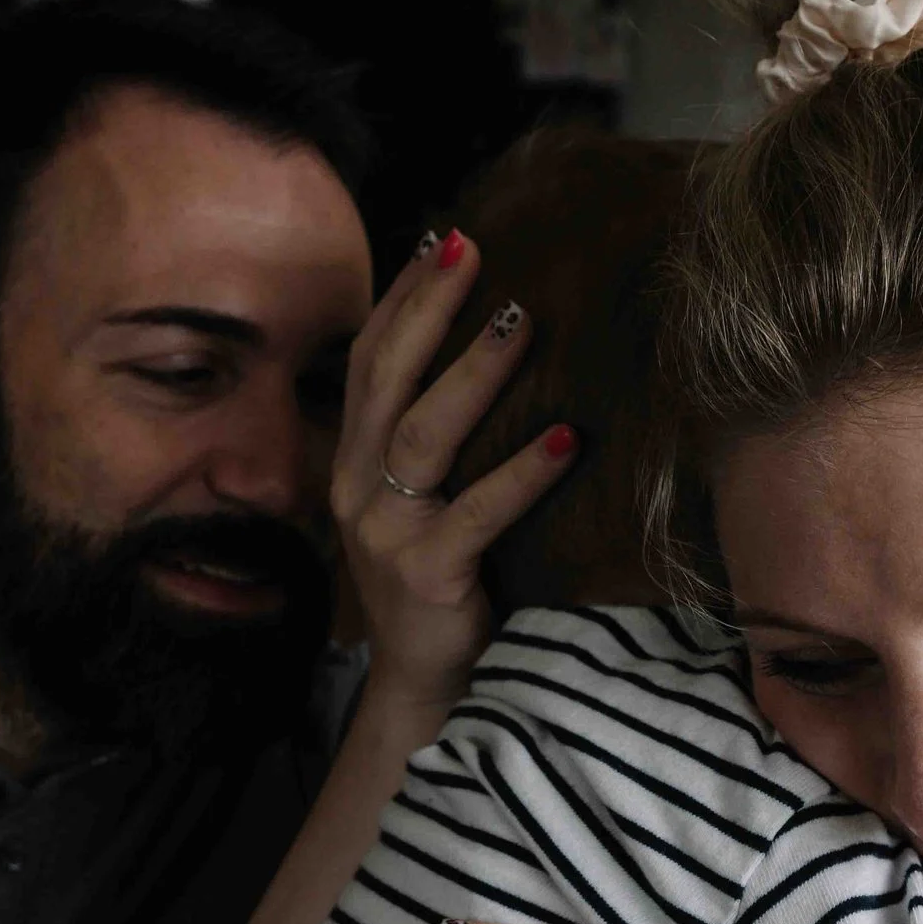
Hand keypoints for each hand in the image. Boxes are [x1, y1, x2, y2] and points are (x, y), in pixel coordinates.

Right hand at [332, 229, 580, 727]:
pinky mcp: (428, 576)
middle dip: (427, 309)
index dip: (400, 297)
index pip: (369, 362)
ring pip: (424, 436)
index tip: (442, 238)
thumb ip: (435, 440)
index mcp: (355, 464)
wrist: (425, 684)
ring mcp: (387, 534)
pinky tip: (567, 438)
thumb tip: (496, 350)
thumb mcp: (421, 503)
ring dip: (474, 373)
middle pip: (388, 381)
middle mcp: (359, 490)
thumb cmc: (440, 582)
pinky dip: (523, 473)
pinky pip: (476, 513)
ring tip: (521, 320)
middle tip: (472, 251)